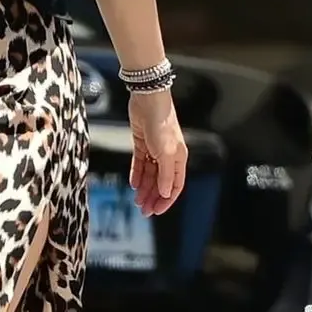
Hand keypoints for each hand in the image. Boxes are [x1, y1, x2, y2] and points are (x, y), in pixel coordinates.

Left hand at [127, 88, 186, 214]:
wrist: (148, 99)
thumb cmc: (161, 123)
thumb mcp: (165, 153)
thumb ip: (165, 174)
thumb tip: (165, 193)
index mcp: (178, 158)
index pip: (174, 186)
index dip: (166, 200)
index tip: (157, 211)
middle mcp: (168, 155)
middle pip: (161, 182)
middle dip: (153, 197)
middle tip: (143, 211)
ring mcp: (155, 149)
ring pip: (150, 175)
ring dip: (144, 188)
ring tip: (137, 200)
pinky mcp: (142, 142)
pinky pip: (140, 163)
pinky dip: (137, 174)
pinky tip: (133, 184)